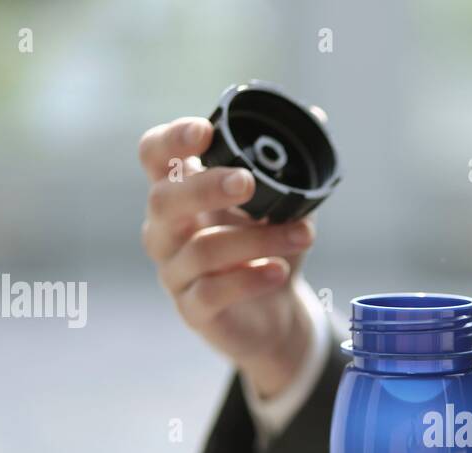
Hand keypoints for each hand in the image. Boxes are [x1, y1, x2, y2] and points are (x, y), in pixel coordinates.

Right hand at [137, 114, 323, 396]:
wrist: (274, 317)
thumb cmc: (268, 250)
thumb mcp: (283, 208)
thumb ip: (291, 168)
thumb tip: (317, 115)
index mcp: (181, 192)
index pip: (153, 156)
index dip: (170, 140)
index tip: (204, 131)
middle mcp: (166, 230)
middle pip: (164, 200)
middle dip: (204, 187)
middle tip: (246, 182)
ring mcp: (174, 272)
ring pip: (202, 250)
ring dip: (257, 239)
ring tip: (304, 235)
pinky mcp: (193, 310)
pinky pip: (212, 293)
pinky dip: (249, 279)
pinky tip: (279, 271)